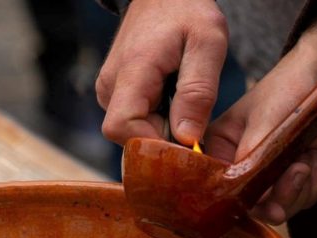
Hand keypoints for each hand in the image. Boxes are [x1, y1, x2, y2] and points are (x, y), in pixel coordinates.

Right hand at [96, 0, 227, 145]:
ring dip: (163, 128)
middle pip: (130, 137)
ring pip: (133, 132)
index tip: (188, 144)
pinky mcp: (114, 94)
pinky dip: (157, 120)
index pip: (122, 129)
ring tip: (184, 99)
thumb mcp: (207, 44)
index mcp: (131, 72)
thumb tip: (186, 139)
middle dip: (165, 139)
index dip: (155, 144)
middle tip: (195, 119)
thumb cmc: (186, 12)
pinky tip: (173, 99)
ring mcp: (108, 90)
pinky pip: (134, 121)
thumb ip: (198, 91)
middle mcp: (110, 86)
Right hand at [206, 0, 316, 224]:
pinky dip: (315, 181)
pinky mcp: (292, 177)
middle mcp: (239, 167)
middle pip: (255, 206)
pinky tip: (315, 156)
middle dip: (282, 195)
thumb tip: (256, 202)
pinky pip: (305, 197)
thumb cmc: (283, 92)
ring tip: (308, 158)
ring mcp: (268, 174)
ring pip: (284, 206)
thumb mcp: (263, 125)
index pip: (223, 189)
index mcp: (219, 150)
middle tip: (298, 171)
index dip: (246, 201)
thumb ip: (253, 162)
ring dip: (302, 187)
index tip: (267, 199)